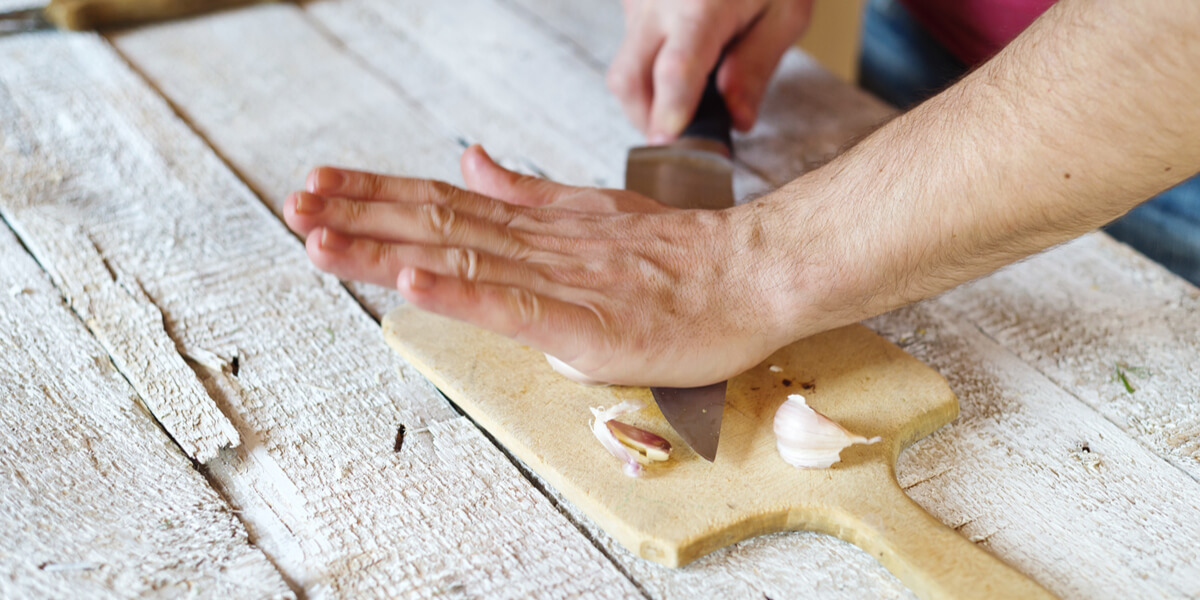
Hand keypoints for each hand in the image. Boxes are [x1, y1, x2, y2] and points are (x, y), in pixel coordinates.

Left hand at [283, 146, 800, 386]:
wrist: (754, 275)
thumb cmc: (684, 257)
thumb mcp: (595, 212)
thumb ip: (529, 193)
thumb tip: (470, 162)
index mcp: (541, 224)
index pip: (446, 202)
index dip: (378, 194)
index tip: (322, 185)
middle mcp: (540, 244)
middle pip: (437, 225)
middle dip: (359, 216)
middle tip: (295, 206)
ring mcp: (561, 281)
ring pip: (462, 259)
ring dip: (387, 249)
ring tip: (322, 239)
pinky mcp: (588, 323)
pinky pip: (517, 306)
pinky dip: (463, 293)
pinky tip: (416, 281)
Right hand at [608, 0, 813, 139]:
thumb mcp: (786, 11)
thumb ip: (757, 66)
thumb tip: (736, 118)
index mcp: (700, 6)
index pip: (677, 66)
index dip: (671, 108)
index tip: (671, 140)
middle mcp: (657, 5)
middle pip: (628, 80)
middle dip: (649, 120)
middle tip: (683, 136)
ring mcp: (637, 3)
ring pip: (623, 70)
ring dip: (648, 101)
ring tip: (687, 99)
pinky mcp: (631, 4)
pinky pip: (630, 51)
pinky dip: (650, 74)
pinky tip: (682, 65)